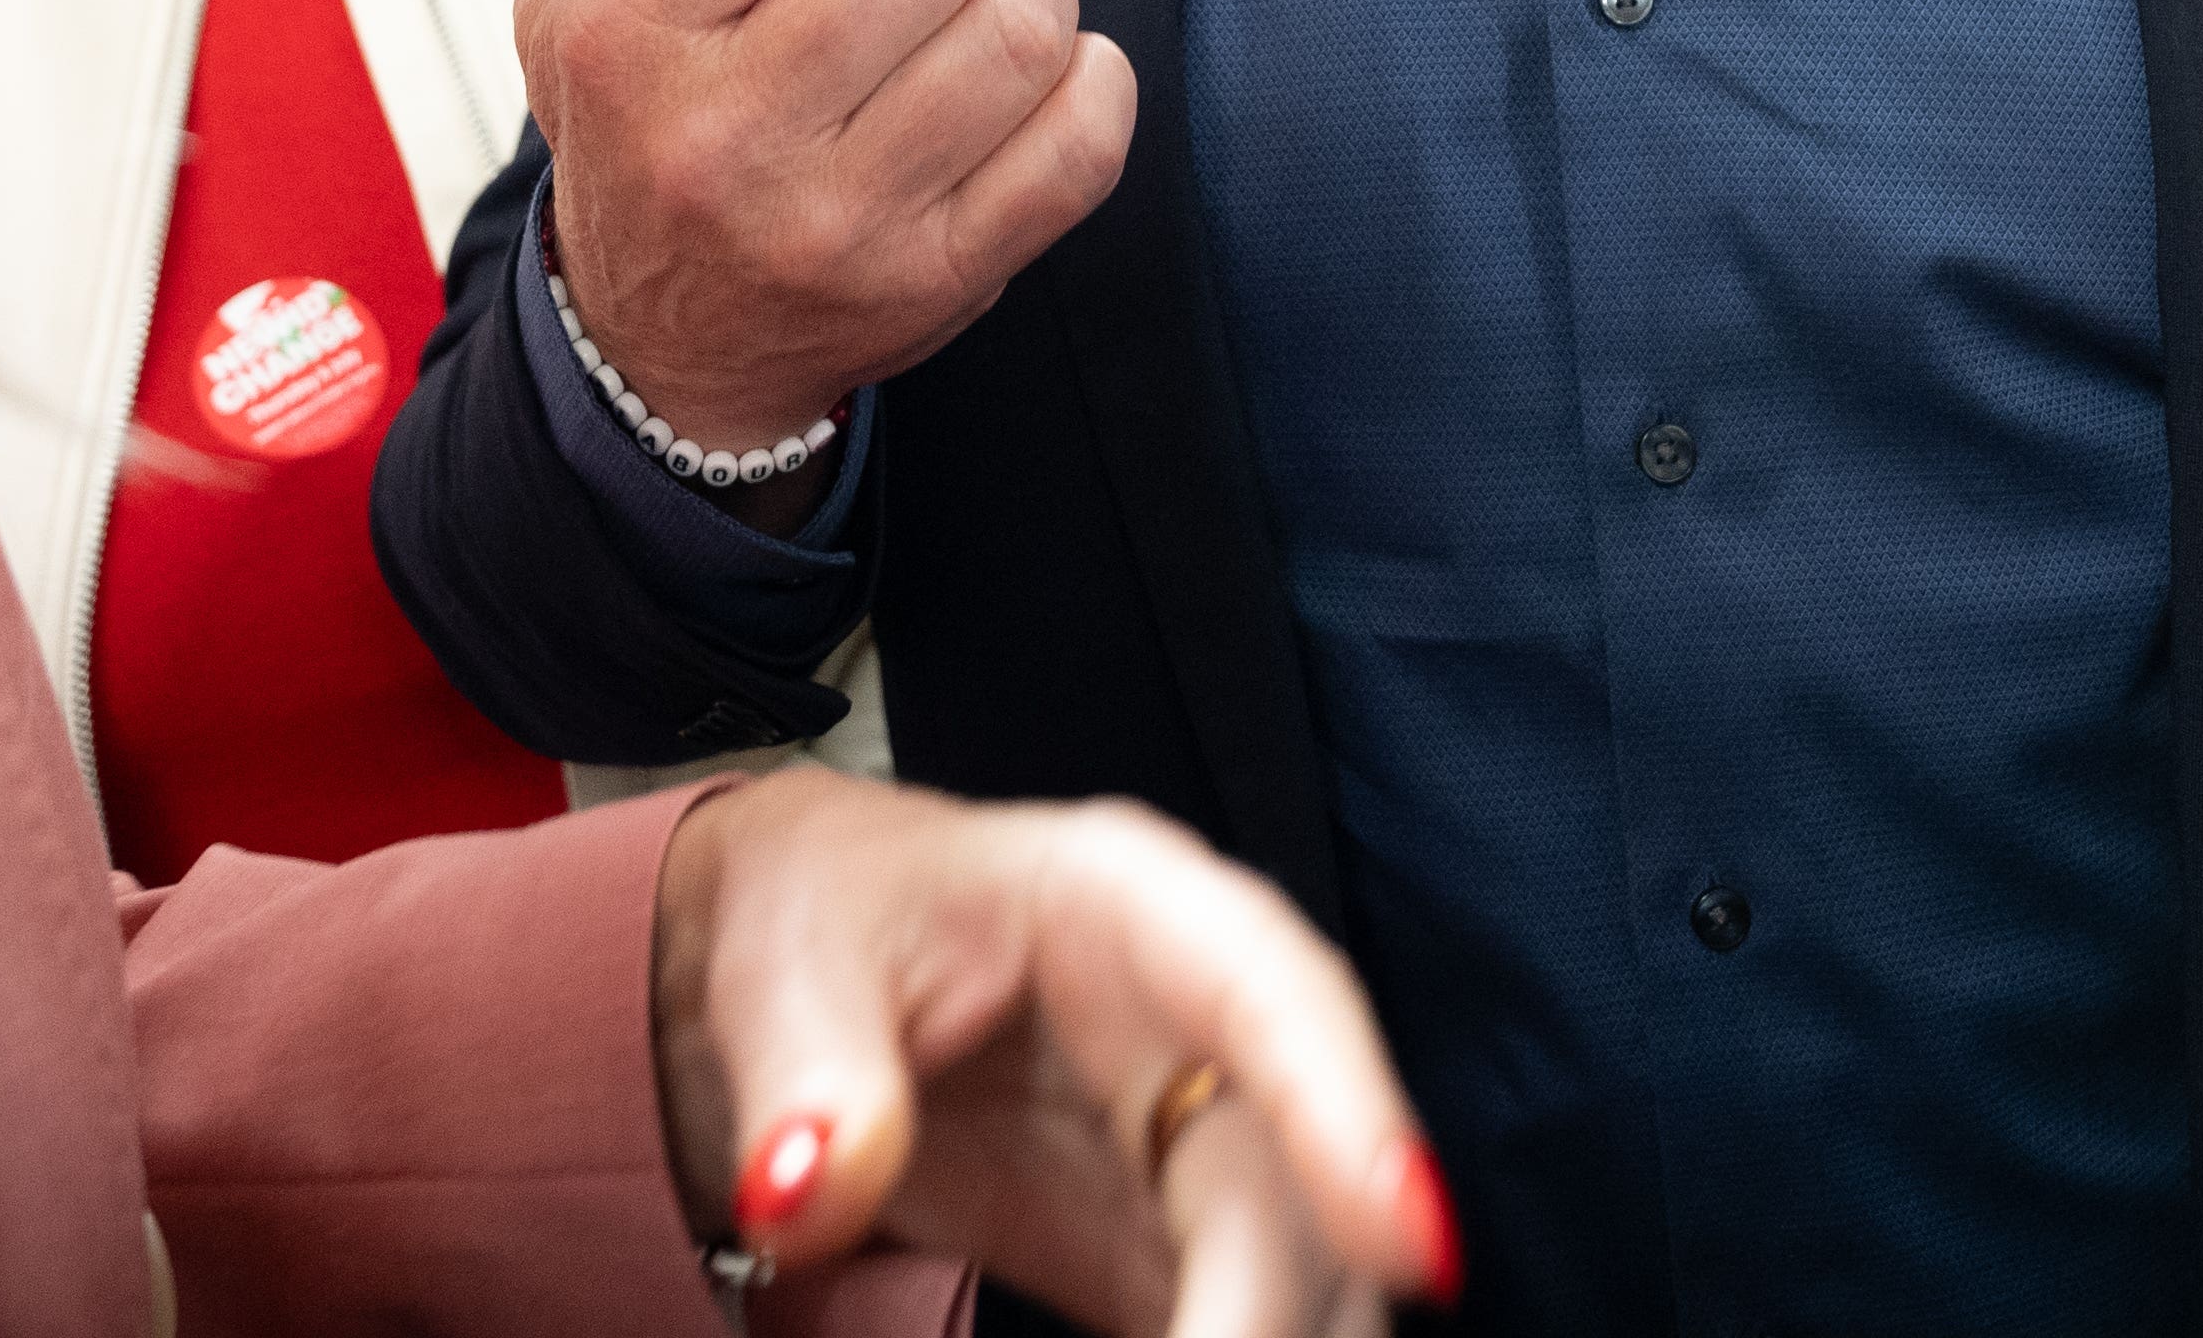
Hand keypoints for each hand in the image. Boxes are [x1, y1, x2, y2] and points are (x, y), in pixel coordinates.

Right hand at [410, 0, 1132, 460]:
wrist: (665, 342)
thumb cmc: (637, 110)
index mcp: (630, 32)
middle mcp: (722, 136)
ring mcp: (835, 223)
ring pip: (1023, 26)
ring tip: (968, 4)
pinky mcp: (937, 283)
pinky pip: (1081, 138)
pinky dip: (1083, 80)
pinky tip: (1023, 76)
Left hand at [655, 769, 1458, 1336]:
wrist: (816, 969)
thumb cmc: (828, 917)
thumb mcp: (789, 964)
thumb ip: (808, 1071)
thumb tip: (808, 1188)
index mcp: (1128, 907)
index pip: (1274, 997)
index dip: (1350, 1115)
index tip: (1413, 1246)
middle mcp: (1202, 1031)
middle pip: (1289, 1188)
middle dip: (1266, 1319)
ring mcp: (1199, 1149)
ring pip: (1294, 1276)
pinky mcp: (1167, 1253)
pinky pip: (1226, 1329)